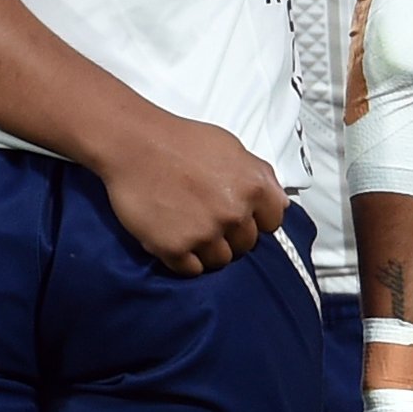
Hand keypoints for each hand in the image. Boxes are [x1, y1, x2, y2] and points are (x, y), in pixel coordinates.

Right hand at [90, 105, 284, 277]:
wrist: (133, 144)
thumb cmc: (180, 141)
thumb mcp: (231, 147)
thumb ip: (260, 176)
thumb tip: (279, 203)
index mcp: (252, 187)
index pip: (272, 224)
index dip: (255, 220)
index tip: (240, 215)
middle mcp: (233, 214)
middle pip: (245, 245)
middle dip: (230, 235)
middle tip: (207, 219)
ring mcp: (204, 233)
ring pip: (220, 261)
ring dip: (208, 250)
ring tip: (190, 229)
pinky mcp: (175, 248)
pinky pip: (191, 270)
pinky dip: (185, 259)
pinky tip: (175, 239)